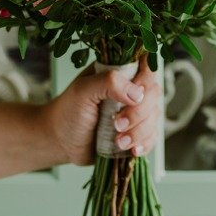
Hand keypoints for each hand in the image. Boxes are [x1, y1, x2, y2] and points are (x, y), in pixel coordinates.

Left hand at [42, 55, 161, 165]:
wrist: (60, 141)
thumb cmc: (68, 111)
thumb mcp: (83, 90)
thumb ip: (108, 83)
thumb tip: (137, 94)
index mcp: (119, 71)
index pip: (146, 65)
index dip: (146, 79)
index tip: (133, 95)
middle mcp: (130, 88)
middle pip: (154, 93)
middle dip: (139, 113)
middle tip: (117, 124)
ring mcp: (135, 111)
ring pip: (154, 117)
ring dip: (139, 132)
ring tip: (118, 142)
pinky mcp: (136, 132)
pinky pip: (152, 137)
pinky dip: (144, 144)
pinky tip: (131, 150)